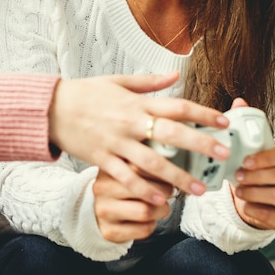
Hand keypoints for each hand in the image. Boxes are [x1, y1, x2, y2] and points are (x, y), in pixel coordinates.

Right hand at [49, 71, 229, 204]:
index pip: (176, 106)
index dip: (202, 113)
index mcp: (136, 102)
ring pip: (152, 162)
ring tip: (197, 190)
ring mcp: (116, 142)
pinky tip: (160, 199)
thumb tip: (175, 75)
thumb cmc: (83, 93)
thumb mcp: (116, 81)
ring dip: (177, 177)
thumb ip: (148, 82)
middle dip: (200, 144)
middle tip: (222, 155)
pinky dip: (143, 188)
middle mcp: (129, 122)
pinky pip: (126, 177)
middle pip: (172, 133)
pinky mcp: (101, 158)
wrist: (51, 108)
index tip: (223, 122)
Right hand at [92, 168, 173, 242]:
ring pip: (146, 211)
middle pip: (147, 190)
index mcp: (110, 168)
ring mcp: (104, 210)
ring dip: (161, 211)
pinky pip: (143, 229)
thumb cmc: (121, 190)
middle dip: (165, 193)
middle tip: (165, 193)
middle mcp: (103, 188)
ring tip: (158, 207)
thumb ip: (146, 166)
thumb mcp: (128, 171)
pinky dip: (152, 225)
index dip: (165, 174)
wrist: (100, 212)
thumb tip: (172, 169)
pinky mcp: (110, 230)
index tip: (174, 178)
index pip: (142, 167)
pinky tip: (146, 220)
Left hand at [228, 97, 274, 229]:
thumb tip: (239, 102)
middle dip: (259, 176)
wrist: (252, 196)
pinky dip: (259, 212)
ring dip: (257, 193)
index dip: (266, 158)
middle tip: (238, 175)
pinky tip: (246, 205)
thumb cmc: (252, 168)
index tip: (245, 160)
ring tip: (239, 190)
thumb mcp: (248, 148)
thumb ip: (245, 126)